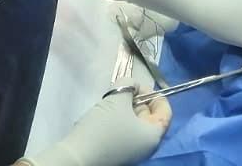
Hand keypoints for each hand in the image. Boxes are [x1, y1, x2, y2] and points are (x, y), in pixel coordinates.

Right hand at [23, 82, 170, 165]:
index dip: (154, 94)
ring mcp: (132, 151)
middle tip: (121, 90)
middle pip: (149, 116)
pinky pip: (124, 131)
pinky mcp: (118, 152)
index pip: (165, 111)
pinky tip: (104, 113)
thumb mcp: (117, 99)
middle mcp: (147, 146)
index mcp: (154, 136)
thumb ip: (128, 85)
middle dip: (136, 99)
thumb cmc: (103, 128)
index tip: (137, 86)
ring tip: (111, 100)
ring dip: (125, 108)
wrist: (76, 157)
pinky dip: (118, 119)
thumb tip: (131, 84)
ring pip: (134, 122)